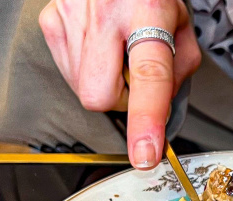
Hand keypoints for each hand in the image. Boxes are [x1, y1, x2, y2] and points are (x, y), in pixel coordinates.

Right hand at [39, 0, 200, 168]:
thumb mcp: (181, 23)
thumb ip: (179, 70)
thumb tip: (160, 111)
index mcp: (148, 10)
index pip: (148, 76)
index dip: (146, 120)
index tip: (145, 153)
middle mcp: (105, 13)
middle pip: (100, 96)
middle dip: (120, 100)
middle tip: (133, 76)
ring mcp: (71, 16)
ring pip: (82, 89)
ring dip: (104, 84)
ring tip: (116, 51)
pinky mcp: (51, 20)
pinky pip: (67, 71)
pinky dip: (86, 69)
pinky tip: (98, 45)